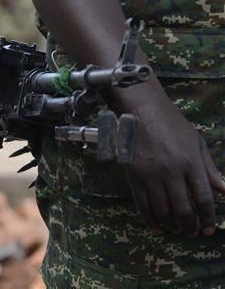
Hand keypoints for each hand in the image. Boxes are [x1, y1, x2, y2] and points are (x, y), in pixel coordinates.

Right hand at [116, 84, 224, 236]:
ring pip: (162, 210)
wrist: (140, 111)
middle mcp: (171, 171)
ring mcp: (150, 175)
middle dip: (189, 226)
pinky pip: (142, 204)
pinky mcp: (133, 175)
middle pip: (183, 209)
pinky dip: (150, 219)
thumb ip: (210, 169)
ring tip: (177, 230)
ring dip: (171, 225)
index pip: (203, 198)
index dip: (208, 218)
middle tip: (192, 233)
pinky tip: (156, 228)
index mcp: (191, 163)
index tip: (209, 230)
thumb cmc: (172, 125)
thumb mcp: (197, 143)